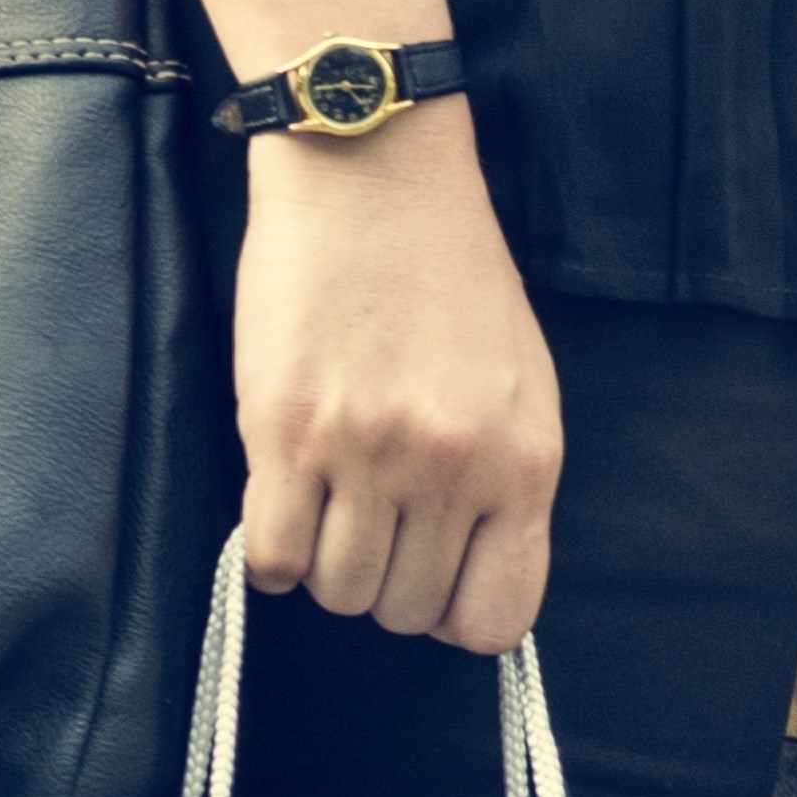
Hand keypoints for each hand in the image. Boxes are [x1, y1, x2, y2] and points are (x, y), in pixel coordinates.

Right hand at [229, 109, 561, 651]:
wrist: (375, 177)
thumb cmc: (451, 279)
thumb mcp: (520, 389)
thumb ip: (506, 483)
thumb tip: (475, 575)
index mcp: (524, 465)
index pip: (498, 617)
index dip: (458, 619)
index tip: (434, 586)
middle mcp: (453, 470)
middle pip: (408, 611)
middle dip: (386, 587)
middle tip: (370, 530)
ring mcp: (367, 454)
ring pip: (340, 592)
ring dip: (327, 568)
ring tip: (326, 509)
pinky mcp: (284, 429)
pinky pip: (272, 553)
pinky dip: (273, 553)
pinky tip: (283, 506)